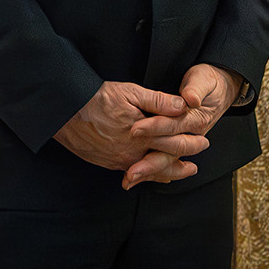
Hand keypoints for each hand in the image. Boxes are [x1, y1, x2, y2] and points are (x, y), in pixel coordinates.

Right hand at [53, 81, 210, 172]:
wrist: (64, 113)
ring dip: (170, 172)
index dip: (192, 141)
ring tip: (183, 171)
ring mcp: (120, 161)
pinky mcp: (109, 163)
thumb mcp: (130, 92)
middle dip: (186, 158)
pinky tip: (152, 173)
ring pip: (152, 172)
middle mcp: (134, 152)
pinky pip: (134, 173)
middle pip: (167, 159)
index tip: (204, 138)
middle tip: (199, 156)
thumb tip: (183, 105)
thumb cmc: (97, 98)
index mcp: (143, 134)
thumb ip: (158, 101)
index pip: (176, 141)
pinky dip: (148, 175)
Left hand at [121, 65, 244, 189]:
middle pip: (168, 150)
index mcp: (196, 120)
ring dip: (148, 171)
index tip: (135, 129)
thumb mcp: (202, 80)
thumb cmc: (207, 82)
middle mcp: (190, 135)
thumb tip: (191, 99)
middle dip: (149, 161)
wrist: (218, 89)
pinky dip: (150, 171)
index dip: (154, 127)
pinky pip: (163, 162)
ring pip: (165, 161)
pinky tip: (135, 177)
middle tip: (131, 170)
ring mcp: (182, 142)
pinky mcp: (174, 145)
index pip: (172, 125)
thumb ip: (195, 89)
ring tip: (129, 178)